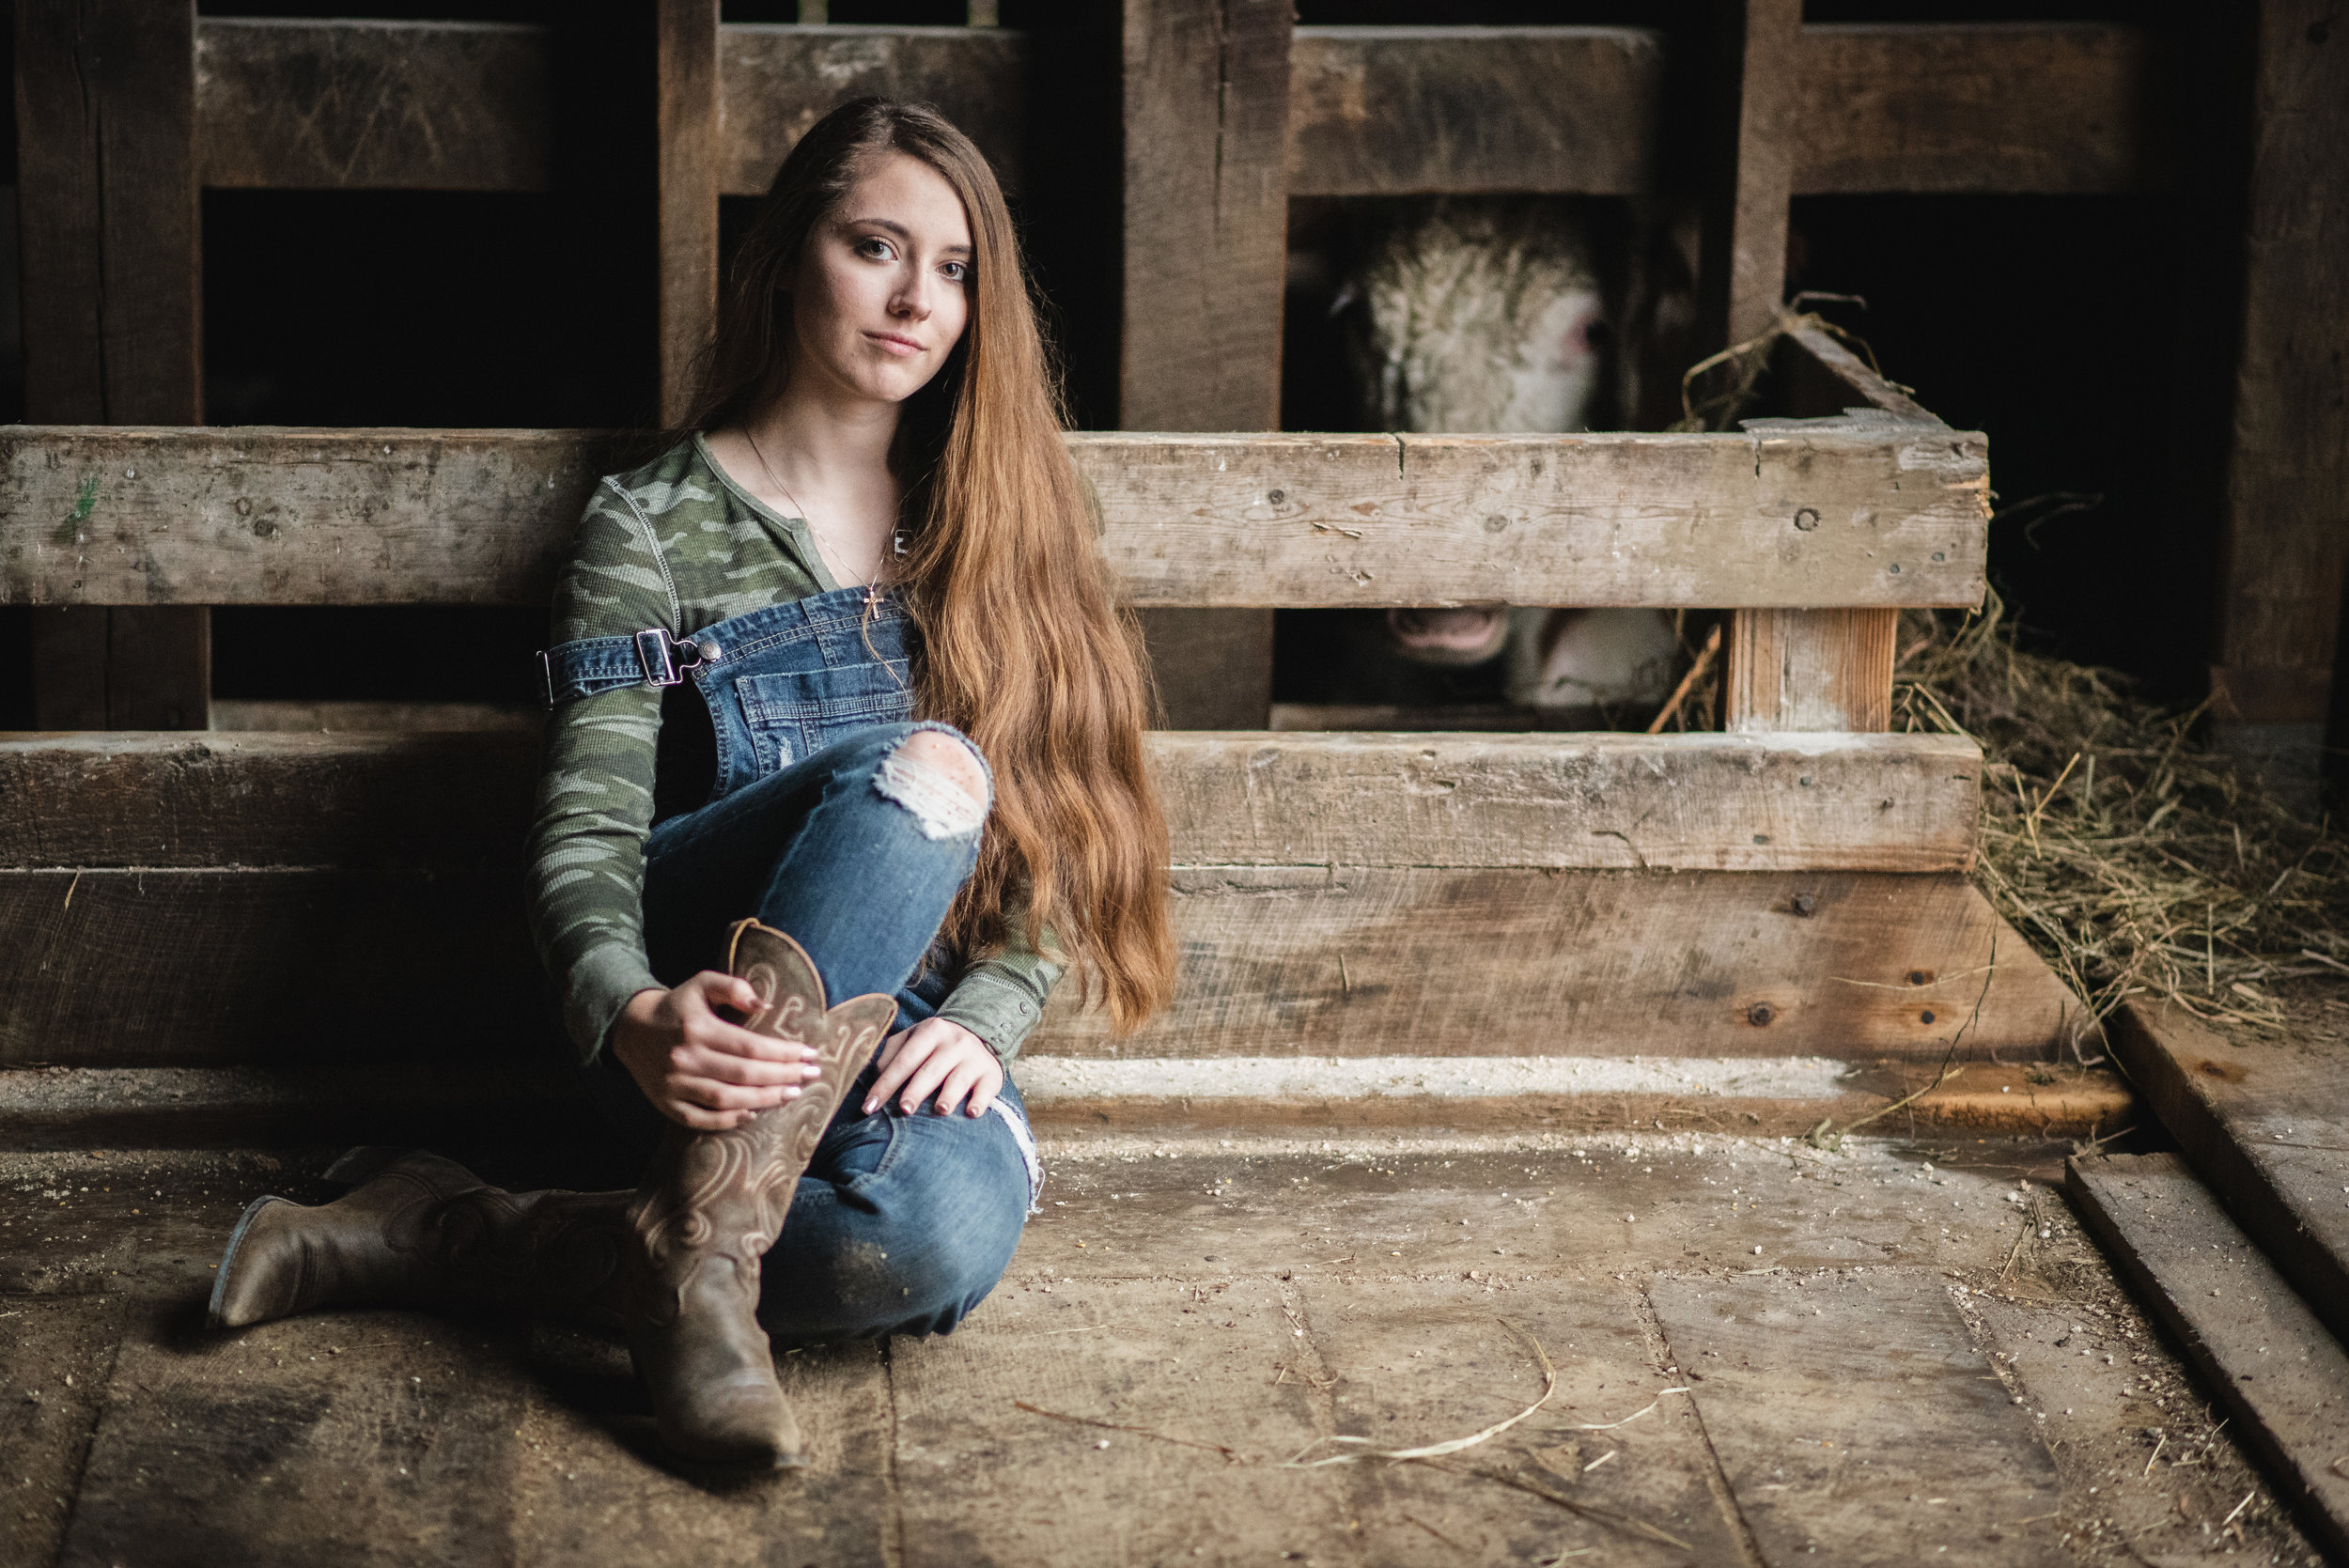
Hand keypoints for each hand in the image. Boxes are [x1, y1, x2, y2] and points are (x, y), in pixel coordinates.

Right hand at [609, 973, 821, 1130]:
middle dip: (783, 1076)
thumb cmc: (678, 1006)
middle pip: (743, 1074)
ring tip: (792, 1093)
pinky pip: (700, 1119)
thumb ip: (733, 987)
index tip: (810, 1053)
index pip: (750, 1046)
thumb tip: (765, 1005)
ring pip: (726, 1099)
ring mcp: (674, 1085)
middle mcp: (685, 1059)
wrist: (632, 1029)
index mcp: (698, 1029)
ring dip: (764, 1099)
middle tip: (811, 1075)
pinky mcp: (667, 1105)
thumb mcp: (702, 984)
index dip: (783, 1052)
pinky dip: (728, 1120)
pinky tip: (753, 1113)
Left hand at [864, 1017, 1002, 1118]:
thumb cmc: (935, 1044)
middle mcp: (954, 1043)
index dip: (886, 1084)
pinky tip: (972, 1112)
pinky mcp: (991, 1074)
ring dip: (949, 1095)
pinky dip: (980, 1101)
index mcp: (931, 1031)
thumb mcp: (912, 1038)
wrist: (980, 1032)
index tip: (869, 1107)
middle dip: (917, 1090)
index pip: (904, 1060)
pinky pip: (986, 1089)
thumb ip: (891, 1054)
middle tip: (904, 1109)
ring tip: (940, 1110)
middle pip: (932, 1070)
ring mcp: (975, 1058)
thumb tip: (873, 1079)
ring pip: (959, 1079)